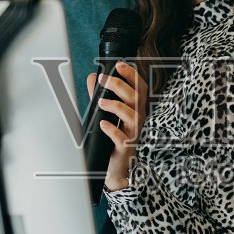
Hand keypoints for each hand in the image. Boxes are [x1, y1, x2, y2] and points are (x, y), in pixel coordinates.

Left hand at [87, 62, 144, 192]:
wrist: (116, 168)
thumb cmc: (112, 139)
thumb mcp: (106, 114)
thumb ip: (100, 95)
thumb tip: (92, 77)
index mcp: (136, 109)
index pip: (140, 88)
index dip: (132, 75)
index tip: (119, 65)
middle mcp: (138, 119)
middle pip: (136, 97)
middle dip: (120, 85)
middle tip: (103, 80)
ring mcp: (133, 134)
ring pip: (132, 115)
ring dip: (116, 106)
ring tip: (100, 102)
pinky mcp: (126, 148)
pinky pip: (122, 138)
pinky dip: (112, 130)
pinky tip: (102, 124)